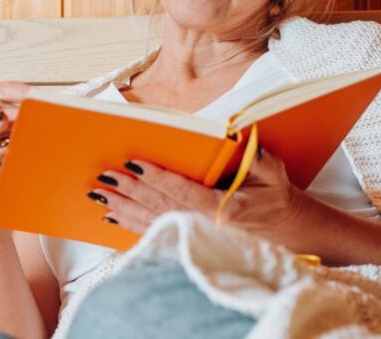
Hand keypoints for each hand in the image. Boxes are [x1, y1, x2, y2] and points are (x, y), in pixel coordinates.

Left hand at [87, 147, 304, 238]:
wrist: (281, 230)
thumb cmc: (272, 197)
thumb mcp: (273, 175)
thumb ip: (259, 159)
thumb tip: (241, 138)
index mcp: (223, 210)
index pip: (184, 192)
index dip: (159, 178)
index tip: (136, 164)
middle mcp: (204, 228)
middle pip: (160, 207)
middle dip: (131, 191)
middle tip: (106, 176)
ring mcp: (193, 238)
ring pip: (151, 222)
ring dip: (123, 208)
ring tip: (99, 195)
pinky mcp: (186, 241)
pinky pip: (153, 233)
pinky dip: (129, 225)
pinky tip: (110, 216)